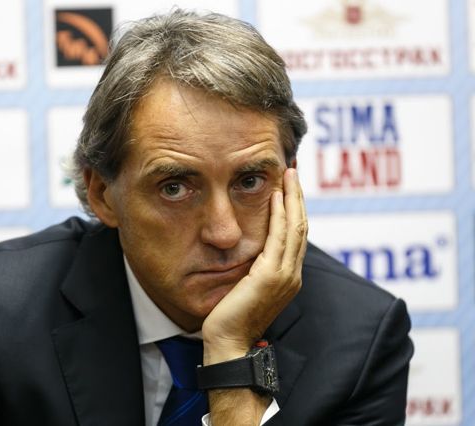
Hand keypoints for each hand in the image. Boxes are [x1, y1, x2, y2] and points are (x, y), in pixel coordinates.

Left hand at [202, 168, 307, 362]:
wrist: (227, 341)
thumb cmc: (231, 316)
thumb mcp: (246, 286)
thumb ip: (254, 267)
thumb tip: (250, 250)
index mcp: (288, 276)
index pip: (296, 235)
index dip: (295, 208)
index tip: (290, 185)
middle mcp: (292, 274)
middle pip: (301, 226)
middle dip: (298, 196)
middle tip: (293, 170)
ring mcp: (285, 275)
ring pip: (295, 227)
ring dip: (293, 198)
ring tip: (289, 174)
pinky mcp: (271, 275)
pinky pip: (279, 238)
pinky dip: (280, 214)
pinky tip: (276, 196)